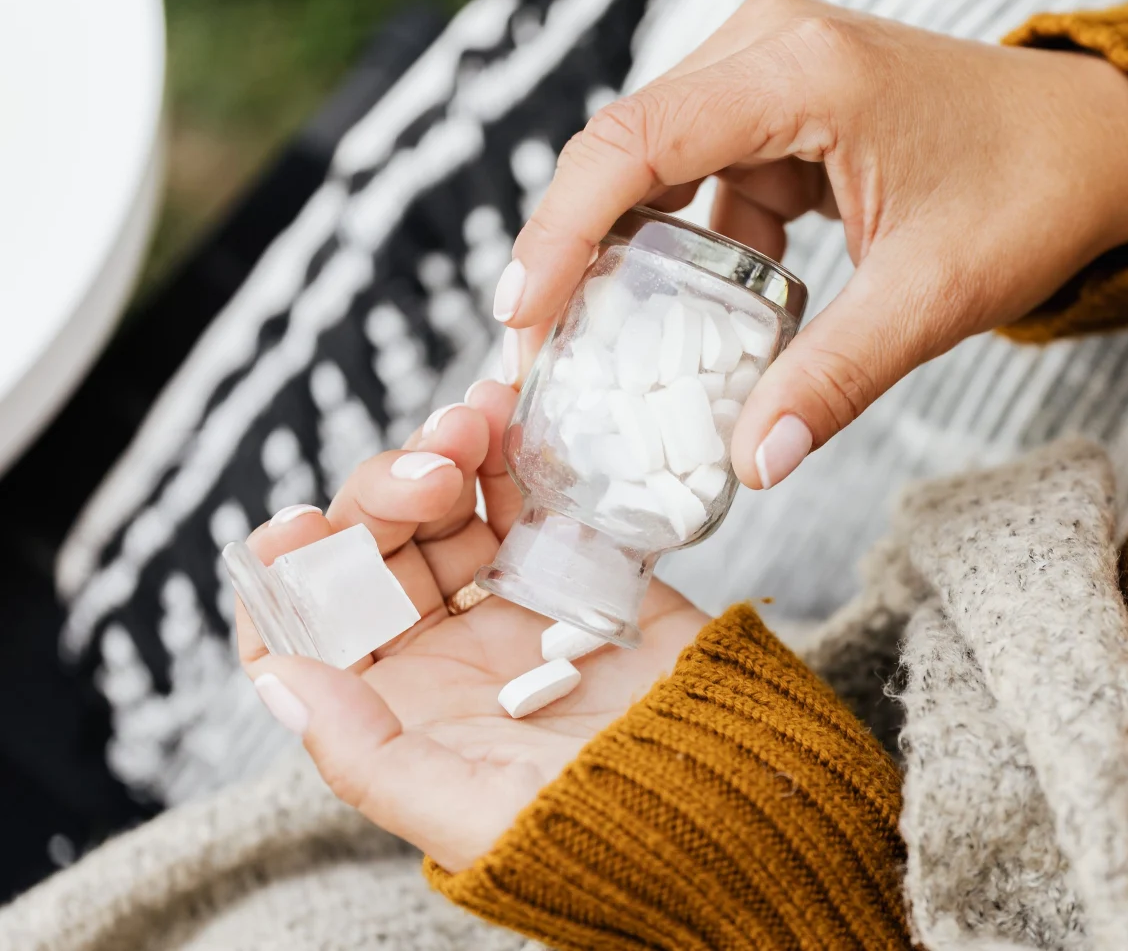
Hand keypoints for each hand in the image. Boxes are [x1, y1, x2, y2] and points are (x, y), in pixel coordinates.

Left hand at [236, 380, 709, 870]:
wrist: (728, 802)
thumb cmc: (597, 830)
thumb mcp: (462, 813)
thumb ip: (362, 750)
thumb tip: (281, 679)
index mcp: (401, 709)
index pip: (312, 629)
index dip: (291, 575)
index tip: (299, 525)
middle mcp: (447, 651)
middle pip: (381, 548)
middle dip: (390, 489)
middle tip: (435, 463)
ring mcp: (517, 604)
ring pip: (454, 509)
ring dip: (451, 453)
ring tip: (477, 417)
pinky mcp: (587, 569)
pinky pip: (540, 498)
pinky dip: (523, 452)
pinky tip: (516, 417)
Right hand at [498, 0, 1127, 488]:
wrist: (1098, 143)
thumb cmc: (1033, 193)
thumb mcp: (933, 297)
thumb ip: (834, 379)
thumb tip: (749, 464)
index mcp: (802, 70)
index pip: (633, 144)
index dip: (561, 232)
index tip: (522, 319)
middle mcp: (771, 45)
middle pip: (627, 148)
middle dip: (580, 253)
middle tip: (541, 357)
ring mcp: (774, 66)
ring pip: (658, 164)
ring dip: (634, 255)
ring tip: (600, 353)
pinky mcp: (784, 99)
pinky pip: (705, 174)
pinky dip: (691, 247)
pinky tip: (690, 321)